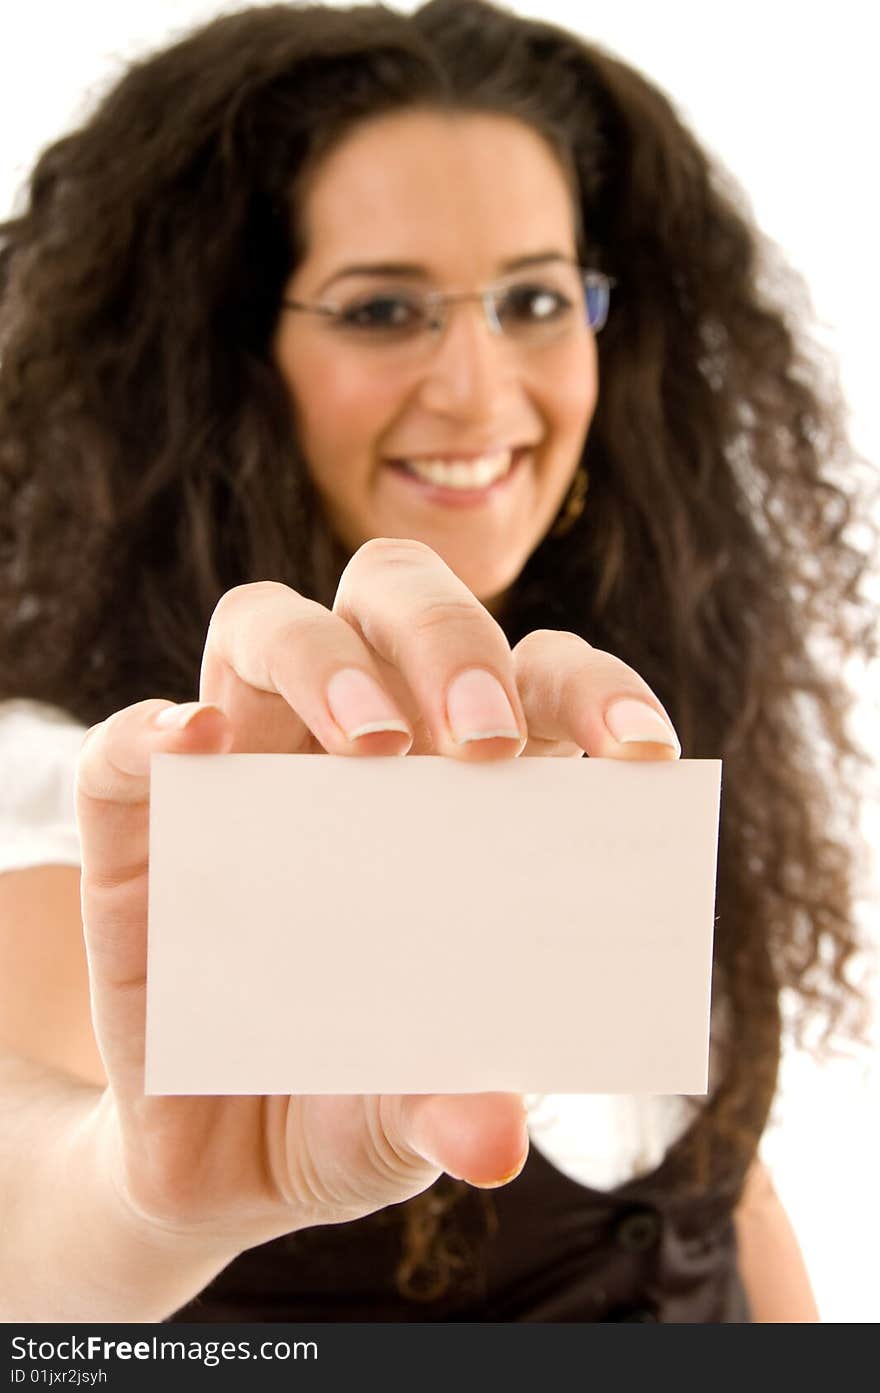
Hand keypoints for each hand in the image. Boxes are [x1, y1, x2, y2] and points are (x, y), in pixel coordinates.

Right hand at [76, 538, 679, 1253]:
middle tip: (483, 743)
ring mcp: (243, 765)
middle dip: (451, 644)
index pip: (536, 679)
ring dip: (324, 658)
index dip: (594, 689)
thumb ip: (451, 1102)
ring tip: (366, 742)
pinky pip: (128, 741)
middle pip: (401, 600)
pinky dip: (154, 727)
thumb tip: (495, 1138)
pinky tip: (193, 743)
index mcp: (462, 782)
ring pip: (269, 624)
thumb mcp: (414, 1109)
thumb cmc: (356, 1096)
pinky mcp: (140, 820)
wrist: (226, 1159)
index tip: (638, 752)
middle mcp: (354, 741)